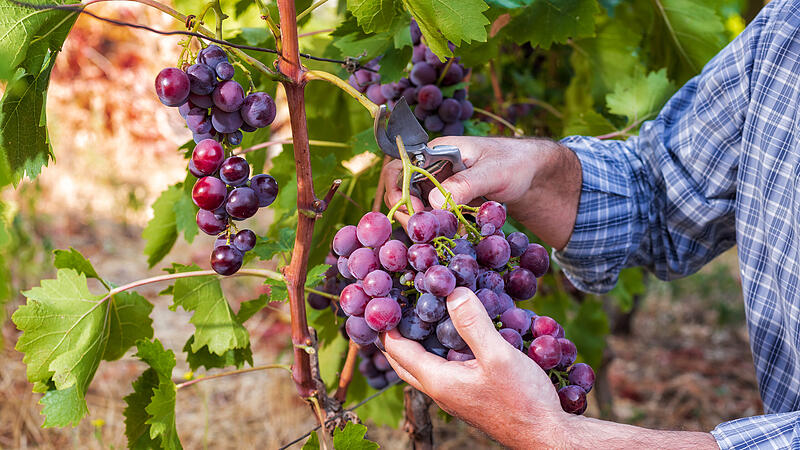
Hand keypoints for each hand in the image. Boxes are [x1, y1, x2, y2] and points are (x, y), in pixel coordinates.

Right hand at [381, 136, 580, 248]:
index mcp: (436, 151)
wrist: (535, 173)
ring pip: (417, 206)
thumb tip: (434, 203)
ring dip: (423, 223)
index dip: (399, 190)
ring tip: (440, 237)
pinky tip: (452, 235)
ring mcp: (439, 184)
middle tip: (424, 233)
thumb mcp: (494, 172)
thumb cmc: (516, 162)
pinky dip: (438, 227)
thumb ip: (465, 184)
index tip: (417, 213)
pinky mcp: (449, 200)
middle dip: (408, 213)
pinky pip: (434, 215)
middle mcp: (432, 167)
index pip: (400, 167)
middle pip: (403, 190)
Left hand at [381, 287, 569, 448]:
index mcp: (437, 381)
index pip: (397, 350)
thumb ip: (473, 324)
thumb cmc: (522, 400)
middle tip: (394, 307)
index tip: (383, 299)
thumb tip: (452, 292)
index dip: (386, 325)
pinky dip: (439, 350)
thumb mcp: (498, 356)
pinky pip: (444, 369)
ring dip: (416, 343)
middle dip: (394, 336)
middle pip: (403, 361)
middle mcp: (439, 390)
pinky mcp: (469, 395)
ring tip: (421, 314)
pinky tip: (457, 334)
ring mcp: (454, 395)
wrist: (545, 434)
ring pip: (423, 366)